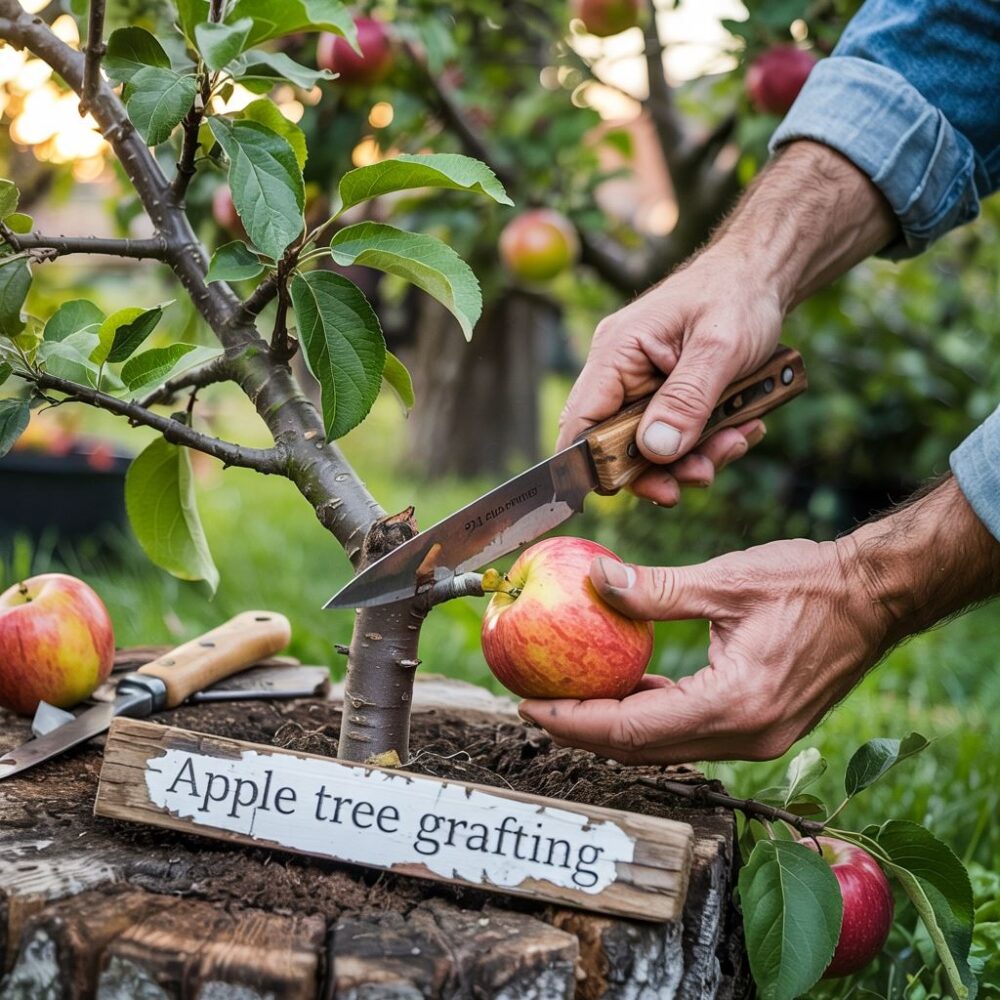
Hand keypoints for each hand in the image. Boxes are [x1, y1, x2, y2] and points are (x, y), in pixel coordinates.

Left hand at [519, 537, 889, 763]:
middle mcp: (745, 737)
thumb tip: (596, 580)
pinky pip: (691, 732)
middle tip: (537, 704)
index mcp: (734, 705)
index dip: (573, 721)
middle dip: (583, 732)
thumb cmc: (810, 585)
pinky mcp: (761, 727)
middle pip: (642, 751)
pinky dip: (653, 715)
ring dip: (616, 727)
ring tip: (571, 697)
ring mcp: (757, 738)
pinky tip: (629, 686)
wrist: (876, 598)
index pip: (631, 730)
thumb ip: (656, 589)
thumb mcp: (727, 580)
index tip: (529, 704)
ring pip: (665, 747)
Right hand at [557, 142, 897, 506]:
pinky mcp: (666, 395)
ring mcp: (642, 385)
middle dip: (663, 466)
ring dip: (693, 457)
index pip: (583, 421)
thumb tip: (655, 449)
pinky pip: (675, 435)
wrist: (763, 275)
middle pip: (617, 445)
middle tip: (702, 474)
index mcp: (617, 352)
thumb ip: (687, 400)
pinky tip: (741, 427)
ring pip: (651, 447)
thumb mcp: (719, 349)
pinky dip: (707, 442)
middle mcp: (620, 371)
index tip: (630, 488)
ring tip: (736, 441)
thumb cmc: (738, 295)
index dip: (595, 463)